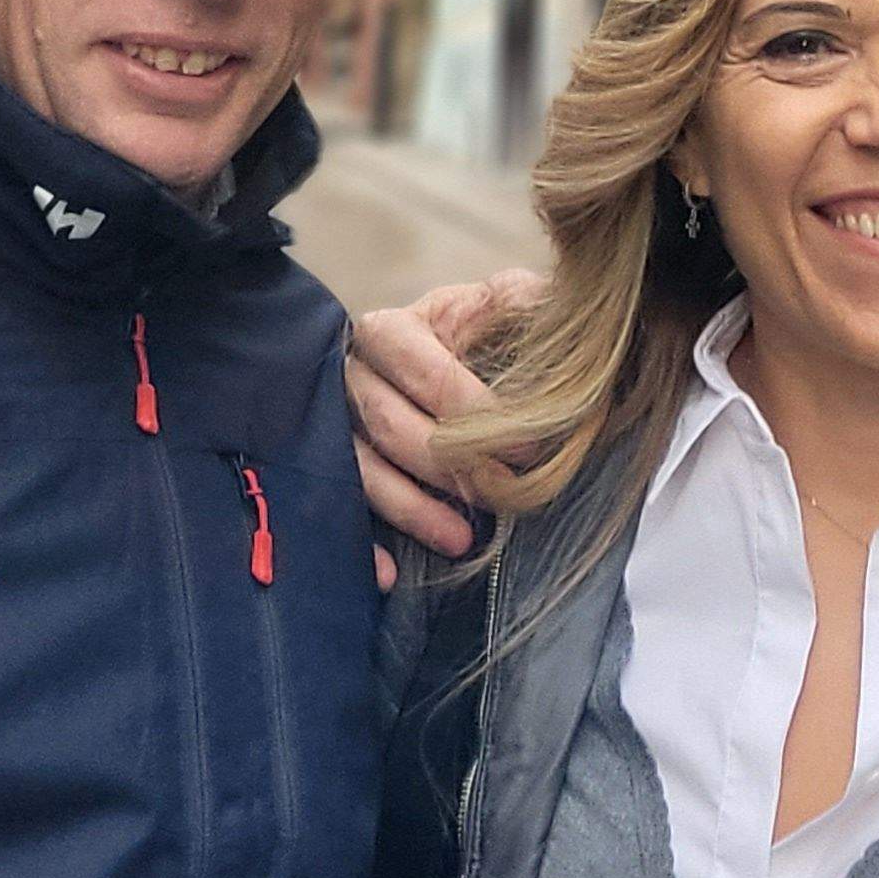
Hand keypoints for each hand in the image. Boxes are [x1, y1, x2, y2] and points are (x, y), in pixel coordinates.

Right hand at [352, 270, 544, 583]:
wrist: (469, 364)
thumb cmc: (490, 336)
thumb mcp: (509, 306)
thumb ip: (523, 302)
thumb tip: (544, 309)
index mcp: (393, 329)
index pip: (425, 372)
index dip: (476, 411)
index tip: (531, 447)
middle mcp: (353, 374)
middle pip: (389, 424)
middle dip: (450, 464)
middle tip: (504, 492)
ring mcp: (336, 426)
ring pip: (361, 469)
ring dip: (412, 509)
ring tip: (462, 539)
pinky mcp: (334, 473)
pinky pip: (339, 510)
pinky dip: (363, 545)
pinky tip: (389, 575)